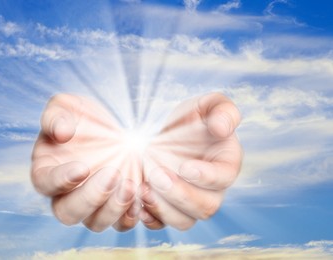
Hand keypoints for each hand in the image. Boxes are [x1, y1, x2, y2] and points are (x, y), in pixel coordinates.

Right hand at [31, 94, 141, 231]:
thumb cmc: (82, 118)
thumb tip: (61, 133)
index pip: (45, 184)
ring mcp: (92, 206)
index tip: (82, 168)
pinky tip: (142, 195)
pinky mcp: (115, 208)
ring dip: (113, 209)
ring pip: (95, 223)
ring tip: (131, 185)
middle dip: (91, 198)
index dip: (61, 180)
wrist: (111, 128)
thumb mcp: (66, 107)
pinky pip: (121, 223)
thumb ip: (56, 117)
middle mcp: (66, 195)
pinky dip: (132, 216)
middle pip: (68, 212)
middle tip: (112, 174)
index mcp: (47, 171)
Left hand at [139, 93, 241, 229]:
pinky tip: (138, 204)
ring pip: (185, 221)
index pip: (224, 178)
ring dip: (163, 209)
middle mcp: (213, 190)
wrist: (168, 135)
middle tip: (156, 175)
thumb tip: (222, 129)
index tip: (185, 166)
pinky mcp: (170, 208)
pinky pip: (164, 224)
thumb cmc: (192, 119)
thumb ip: (223, 110)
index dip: (207, 177)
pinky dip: (151, 219)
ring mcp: (191, 202)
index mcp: (226, 164)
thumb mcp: (208, 104)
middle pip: (205, 207)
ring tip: (143, 189)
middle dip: (180, 195)